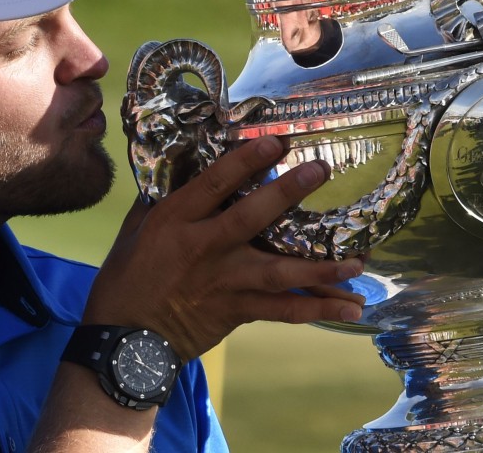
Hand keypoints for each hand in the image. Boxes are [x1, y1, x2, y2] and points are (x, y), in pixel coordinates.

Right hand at [83, 135, 364, 360]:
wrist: (125, 341)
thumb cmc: (127, 279)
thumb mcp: (135, 230)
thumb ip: (163, 200)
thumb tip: (185, 166)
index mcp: (175, 221)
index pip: (214, 184)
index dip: (246, 161)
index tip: (277, 142)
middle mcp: (203, 248)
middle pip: (251, 218)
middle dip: (288, 193)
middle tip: (321, 170)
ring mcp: (223, 282)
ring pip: (278, 272)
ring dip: (321, 267)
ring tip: (357, 262)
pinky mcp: (236, 310)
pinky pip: (282, 310)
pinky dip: (316, 309)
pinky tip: (349, 309)